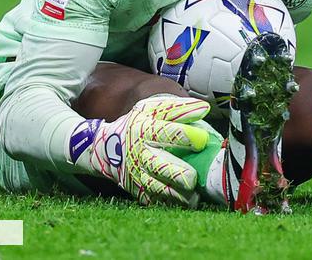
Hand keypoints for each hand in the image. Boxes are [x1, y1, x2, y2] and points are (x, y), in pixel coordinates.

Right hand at [73, 96, 213, 205]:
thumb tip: (204, 108)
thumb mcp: (152, 109)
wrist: (107, 149)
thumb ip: (178, 108)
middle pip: (157, 165)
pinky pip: (153, 198)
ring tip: (194, 196)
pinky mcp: (137, 189)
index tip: (203, 140)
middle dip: (176, 173)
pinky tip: (185, 202)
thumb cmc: (138, 124)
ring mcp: (137, 173)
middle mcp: (139, 153)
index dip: (183, 136)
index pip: (164, 133)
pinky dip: (169, 202)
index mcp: (143, 130)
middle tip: (193, 177)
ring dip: (175, 193)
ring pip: (156, 186)